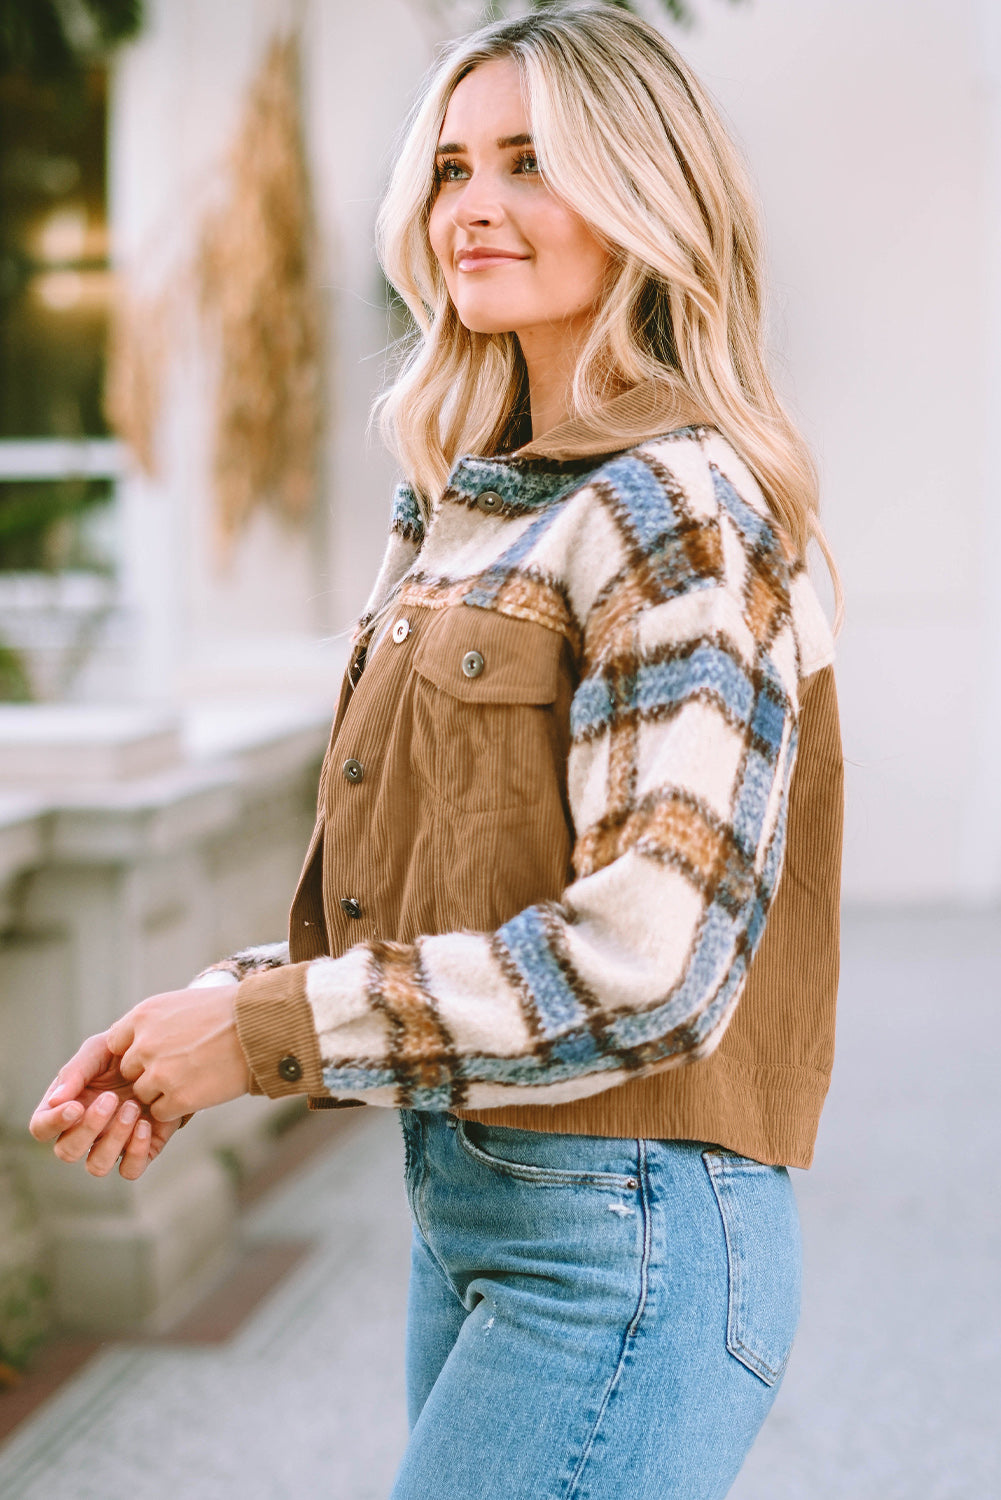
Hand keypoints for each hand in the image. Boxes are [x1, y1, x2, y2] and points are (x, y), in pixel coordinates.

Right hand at [29, 1033, 180, 1178]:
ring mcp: (111, 1143)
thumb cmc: (122, 1053)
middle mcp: (84, 1131)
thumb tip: (54, 1101)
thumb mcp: (97, 1050)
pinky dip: (136, 1152)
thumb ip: (74, 1072)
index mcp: (65, 1107)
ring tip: (132, 1107)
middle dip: (88, 1127)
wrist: (163, 1055)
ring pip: (97, 1166)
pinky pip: (130, 1170)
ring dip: (113, 1140)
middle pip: (67, 1152)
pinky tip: (145, 1124)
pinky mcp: (139, 1150)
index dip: (53, 1123)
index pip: (41, 1128)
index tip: (76, 1105)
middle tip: (111, 1098)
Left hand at [109, 986, 250, 1121]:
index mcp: (143, 1016)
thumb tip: (135, 1042)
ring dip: (163, 1091)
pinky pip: (161, 1112)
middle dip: (148, 1072)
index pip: (116, 1044)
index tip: (156, 1052)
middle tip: (180, 1065)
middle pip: (129, 1072)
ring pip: (143, 1094)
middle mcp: (144, 1044)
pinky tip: (200, 1089)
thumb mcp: (180, 1003)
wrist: (260, 1027)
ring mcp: (159, 1073)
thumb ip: (151, 1022)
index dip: (135, 1051)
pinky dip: (177, 1106)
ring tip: (195, 1075)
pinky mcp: (178, 1098)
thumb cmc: (227, 1012)